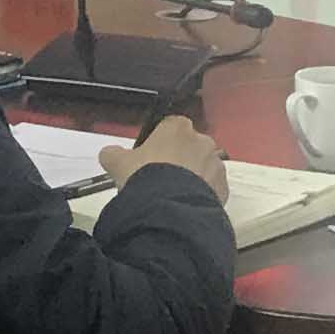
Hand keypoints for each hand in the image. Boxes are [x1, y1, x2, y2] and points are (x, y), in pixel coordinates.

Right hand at [105, 116, 226, 195]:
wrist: (169, 207)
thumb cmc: (144, 175)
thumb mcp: (118, 163)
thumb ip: (113, 154)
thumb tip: (110, 153)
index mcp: (177, 127)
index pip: (170, 126)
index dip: (160, 141)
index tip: (151, 156)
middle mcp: (202, 140)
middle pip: (190, 146)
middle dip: (179, 158)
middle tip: (161, 178)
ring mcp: (216, 164)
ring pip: (203, 167)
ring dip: (192, 176)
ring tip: (173, 195)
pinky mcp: (224, 187)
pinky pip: (212, 187)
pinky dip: (202, 194)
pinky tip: (185, 205)